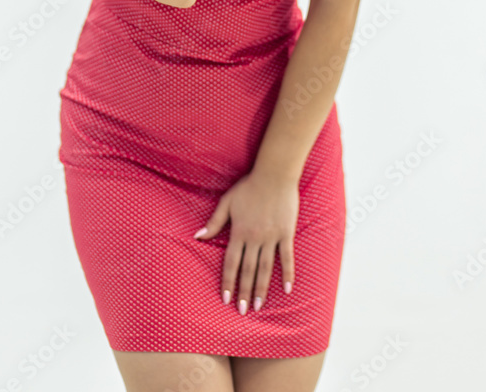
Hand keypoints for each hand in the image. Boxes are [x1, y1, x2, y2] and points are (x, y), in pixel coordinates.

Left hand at [193, 170, 298, 313]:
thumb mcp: (228, 202)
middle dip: (245, 292)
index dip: (228, 282)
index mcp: (239, 232)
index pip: (231, 263)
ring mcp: (272, 237)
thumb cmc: (249, 187)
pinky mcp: (286, 233)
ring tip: (260, 306)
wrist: (275, 174)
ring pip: (265, 268)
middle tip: (243, 311)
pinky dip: (287, 273)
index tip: (225, 299)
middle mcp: (255, 238)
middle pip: (248, 270)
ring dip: (262, 288)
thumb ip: (214, 221)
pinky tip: (287, 289)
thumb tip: (197, 236)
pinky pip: (287, 257)